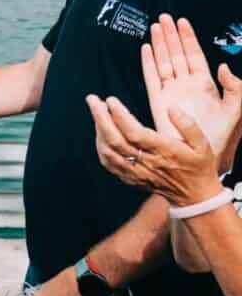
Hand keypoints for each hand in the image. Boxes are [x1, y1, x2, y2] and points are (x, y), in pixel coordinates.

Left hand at [87, 94, 223, 207]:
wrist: (194, 196)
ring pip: (108, 151)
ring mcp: (135, 172)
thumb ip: (188, 125)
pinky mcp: (129, 178)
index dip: (119, 116)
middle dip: (100, 118)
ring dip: (98, 130)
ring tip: (96, 111)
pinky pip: (108, 162)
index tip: (110, 100)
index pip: (134, 132)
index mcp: (163, 151)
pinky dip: (100, 146)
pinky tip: (99, 132)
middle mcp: (146, 162)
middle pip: (115, 140)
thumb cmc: (198, 166)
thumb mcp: (202, 144)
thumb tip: (171, 108)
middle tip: (92, 99)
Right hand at [142, 14, 241, 171]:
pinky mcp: (158, 101)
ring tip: (155, 27)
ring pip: (164, 62)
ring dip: (159, 44)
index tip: (182, 22)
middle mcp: (186, 85)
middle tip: (164, 18)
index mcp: (205, 85)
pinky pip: (152, 78)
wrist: (203, 156)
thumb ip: (235, 88)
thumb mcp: (236, 110)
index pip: (195, 55)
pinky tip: (146, 50)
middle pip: (177, 54)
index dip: (188, 38)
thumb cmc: (220, 137)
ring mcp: (172, 92)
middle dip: (170, 35)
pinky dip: (148, 63)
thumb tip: (223, 68)